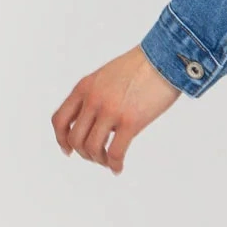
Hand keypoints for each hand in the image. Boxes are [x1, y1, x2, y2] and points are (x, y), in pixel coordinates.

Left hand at [51, 45, 182, 173]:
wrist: (166, 58)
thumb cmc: (142, 67)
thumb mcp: (107, 75)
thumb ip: (95, 95)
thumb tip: (96, 122)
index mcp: (85, 87)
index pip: (60, 120)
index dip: (61, 139)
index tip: (68, 150)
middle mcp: (93, 99)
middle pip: (75, 138)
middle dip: (83, 153)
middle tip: (96, 157)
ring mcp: (110, 111)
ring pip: (92, 148)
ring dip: (99, 160)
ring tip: (109, 161)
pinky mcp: (130, 121)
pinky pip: (115, 152)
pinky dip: (114, 164)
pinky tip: (118, 168)